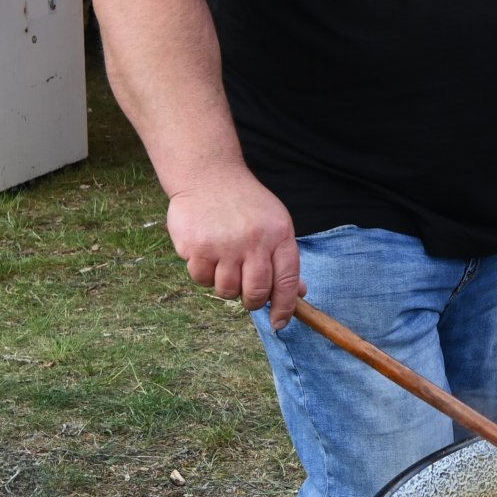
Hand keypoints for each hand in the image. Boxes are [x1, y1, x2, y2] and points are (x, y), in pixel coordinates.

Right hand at [166, 168, 304, 329]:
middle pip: (256, 293)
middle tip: (246, 293)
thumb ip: (285, 259)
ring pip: (226, 291)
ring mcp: (224, 245)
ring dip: (225, 285)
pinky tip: (206, 253)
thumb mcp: (275, 224)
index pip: (287, 282)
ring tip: (224, 263)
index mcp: (279, 235)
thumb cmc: (245, 204)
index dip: (285, 308)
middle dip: (252, 301)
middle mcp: (254, 241)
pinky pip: (201, 279)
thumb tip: (299, 294)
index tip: (279, 322)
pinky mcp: (197, 247)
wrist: (209, 174)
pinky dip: (203, 273)